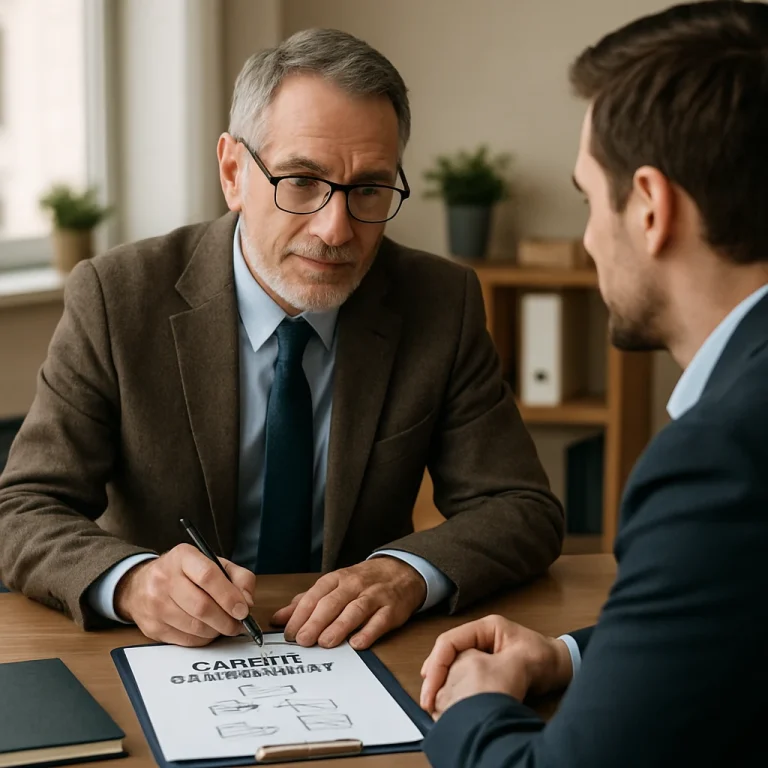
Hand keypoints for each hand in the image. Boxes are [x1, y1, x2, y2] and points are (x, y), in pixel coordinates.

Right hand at [114, 544, 256, 646]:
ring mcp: (155, 604)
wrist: (141, 584)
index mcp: (183, 557)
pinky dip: (203, 639)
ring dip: (216, 631)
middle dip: (226, 620)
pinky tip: (207, 630)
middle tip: (238, 624)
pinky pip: (186, 640)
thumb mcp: (213, 563)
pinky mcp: (152, 627)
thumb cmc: (184, 573)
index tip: (243, 610)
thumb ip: (238, 577)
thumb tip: (247, 602)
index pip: (208, 576)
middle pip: (202, 606)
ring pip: (195, 627)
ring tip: (224, 625)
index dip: (229, 596)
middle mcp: (164, 578)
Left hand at [271, 557, 426, 649]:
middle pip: (333, 602)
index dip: (301, 614)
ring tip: (325, 642)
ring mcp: (375, 596)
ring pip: (355, 609)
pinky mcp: (392, 609)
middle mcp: (355, 585)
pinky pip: (380, 620)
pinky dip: (369, 632)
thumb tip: (278, 619)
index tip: (289, 632)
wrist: (401, 571)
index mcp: (337, 579)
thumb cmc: (362, 582)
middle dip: (316, 621)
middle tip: (303, 640)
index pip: (315, 595)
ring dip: (339, 626)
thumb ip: (306, 602)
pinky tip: (357, 643)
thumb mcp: (333, 586)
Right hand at [420, 615, 572, 715]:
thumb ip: (497, 666)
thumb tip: (471, 676)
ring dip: (440, 682)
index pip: (450, 641)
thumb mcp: (522, 661)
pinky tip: (445, 699)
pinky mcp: (482, 663)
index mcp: (486, 627)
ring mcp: (480, 649)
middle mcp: (479, 636)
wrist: (561, 667)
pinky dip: (450, 686)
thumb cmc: (546, 658)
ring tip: (432, 701)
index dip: (437, 663)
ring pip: (450, 663)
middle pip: (446, 652)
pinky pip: (459, 673)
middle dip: (434, 675)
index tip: (431, 685)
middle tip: (427, 699)